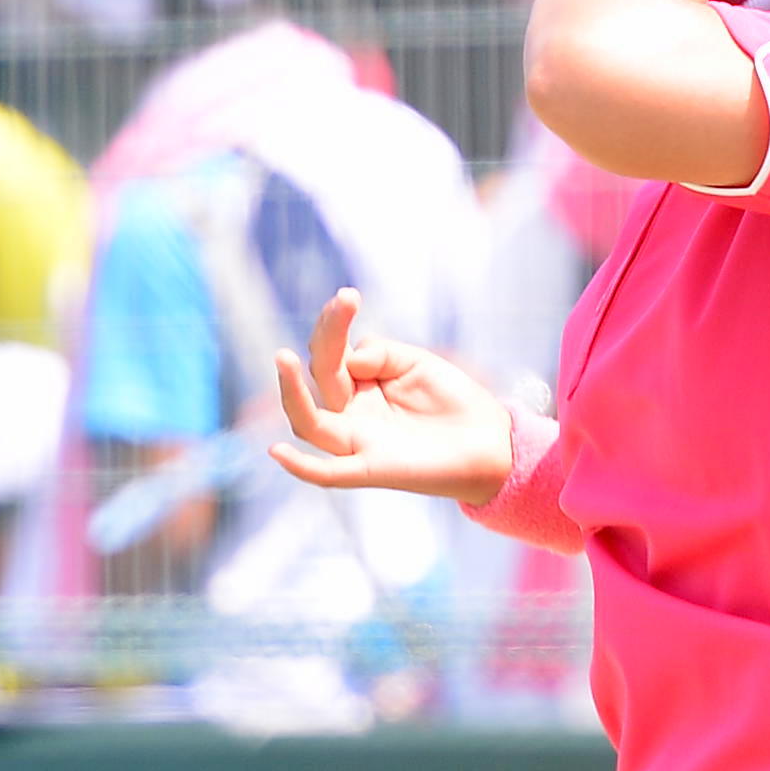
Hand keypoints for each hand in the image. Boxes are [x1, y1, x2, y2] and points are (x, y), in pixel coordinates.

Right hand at [269, 292, 515, 506]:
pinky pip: (328, 474)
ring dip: (292, 393)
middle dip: (327, 337)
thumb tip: (350, 359)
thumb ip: (380, 353)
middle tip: (344, 303)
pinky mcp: (371, 470)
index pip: (331, 355)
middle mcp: (351, 415)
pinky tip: (276, 452)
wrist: (492, 443)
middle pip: (322, 378)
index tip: (348, 296)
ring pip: (310, 423)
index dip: (334, 325)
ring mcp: (358, 443)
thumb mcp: (416, 362)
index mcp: (358, 387)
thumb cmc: (452, 401)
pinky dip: (301, 467)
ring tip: (284, 357)